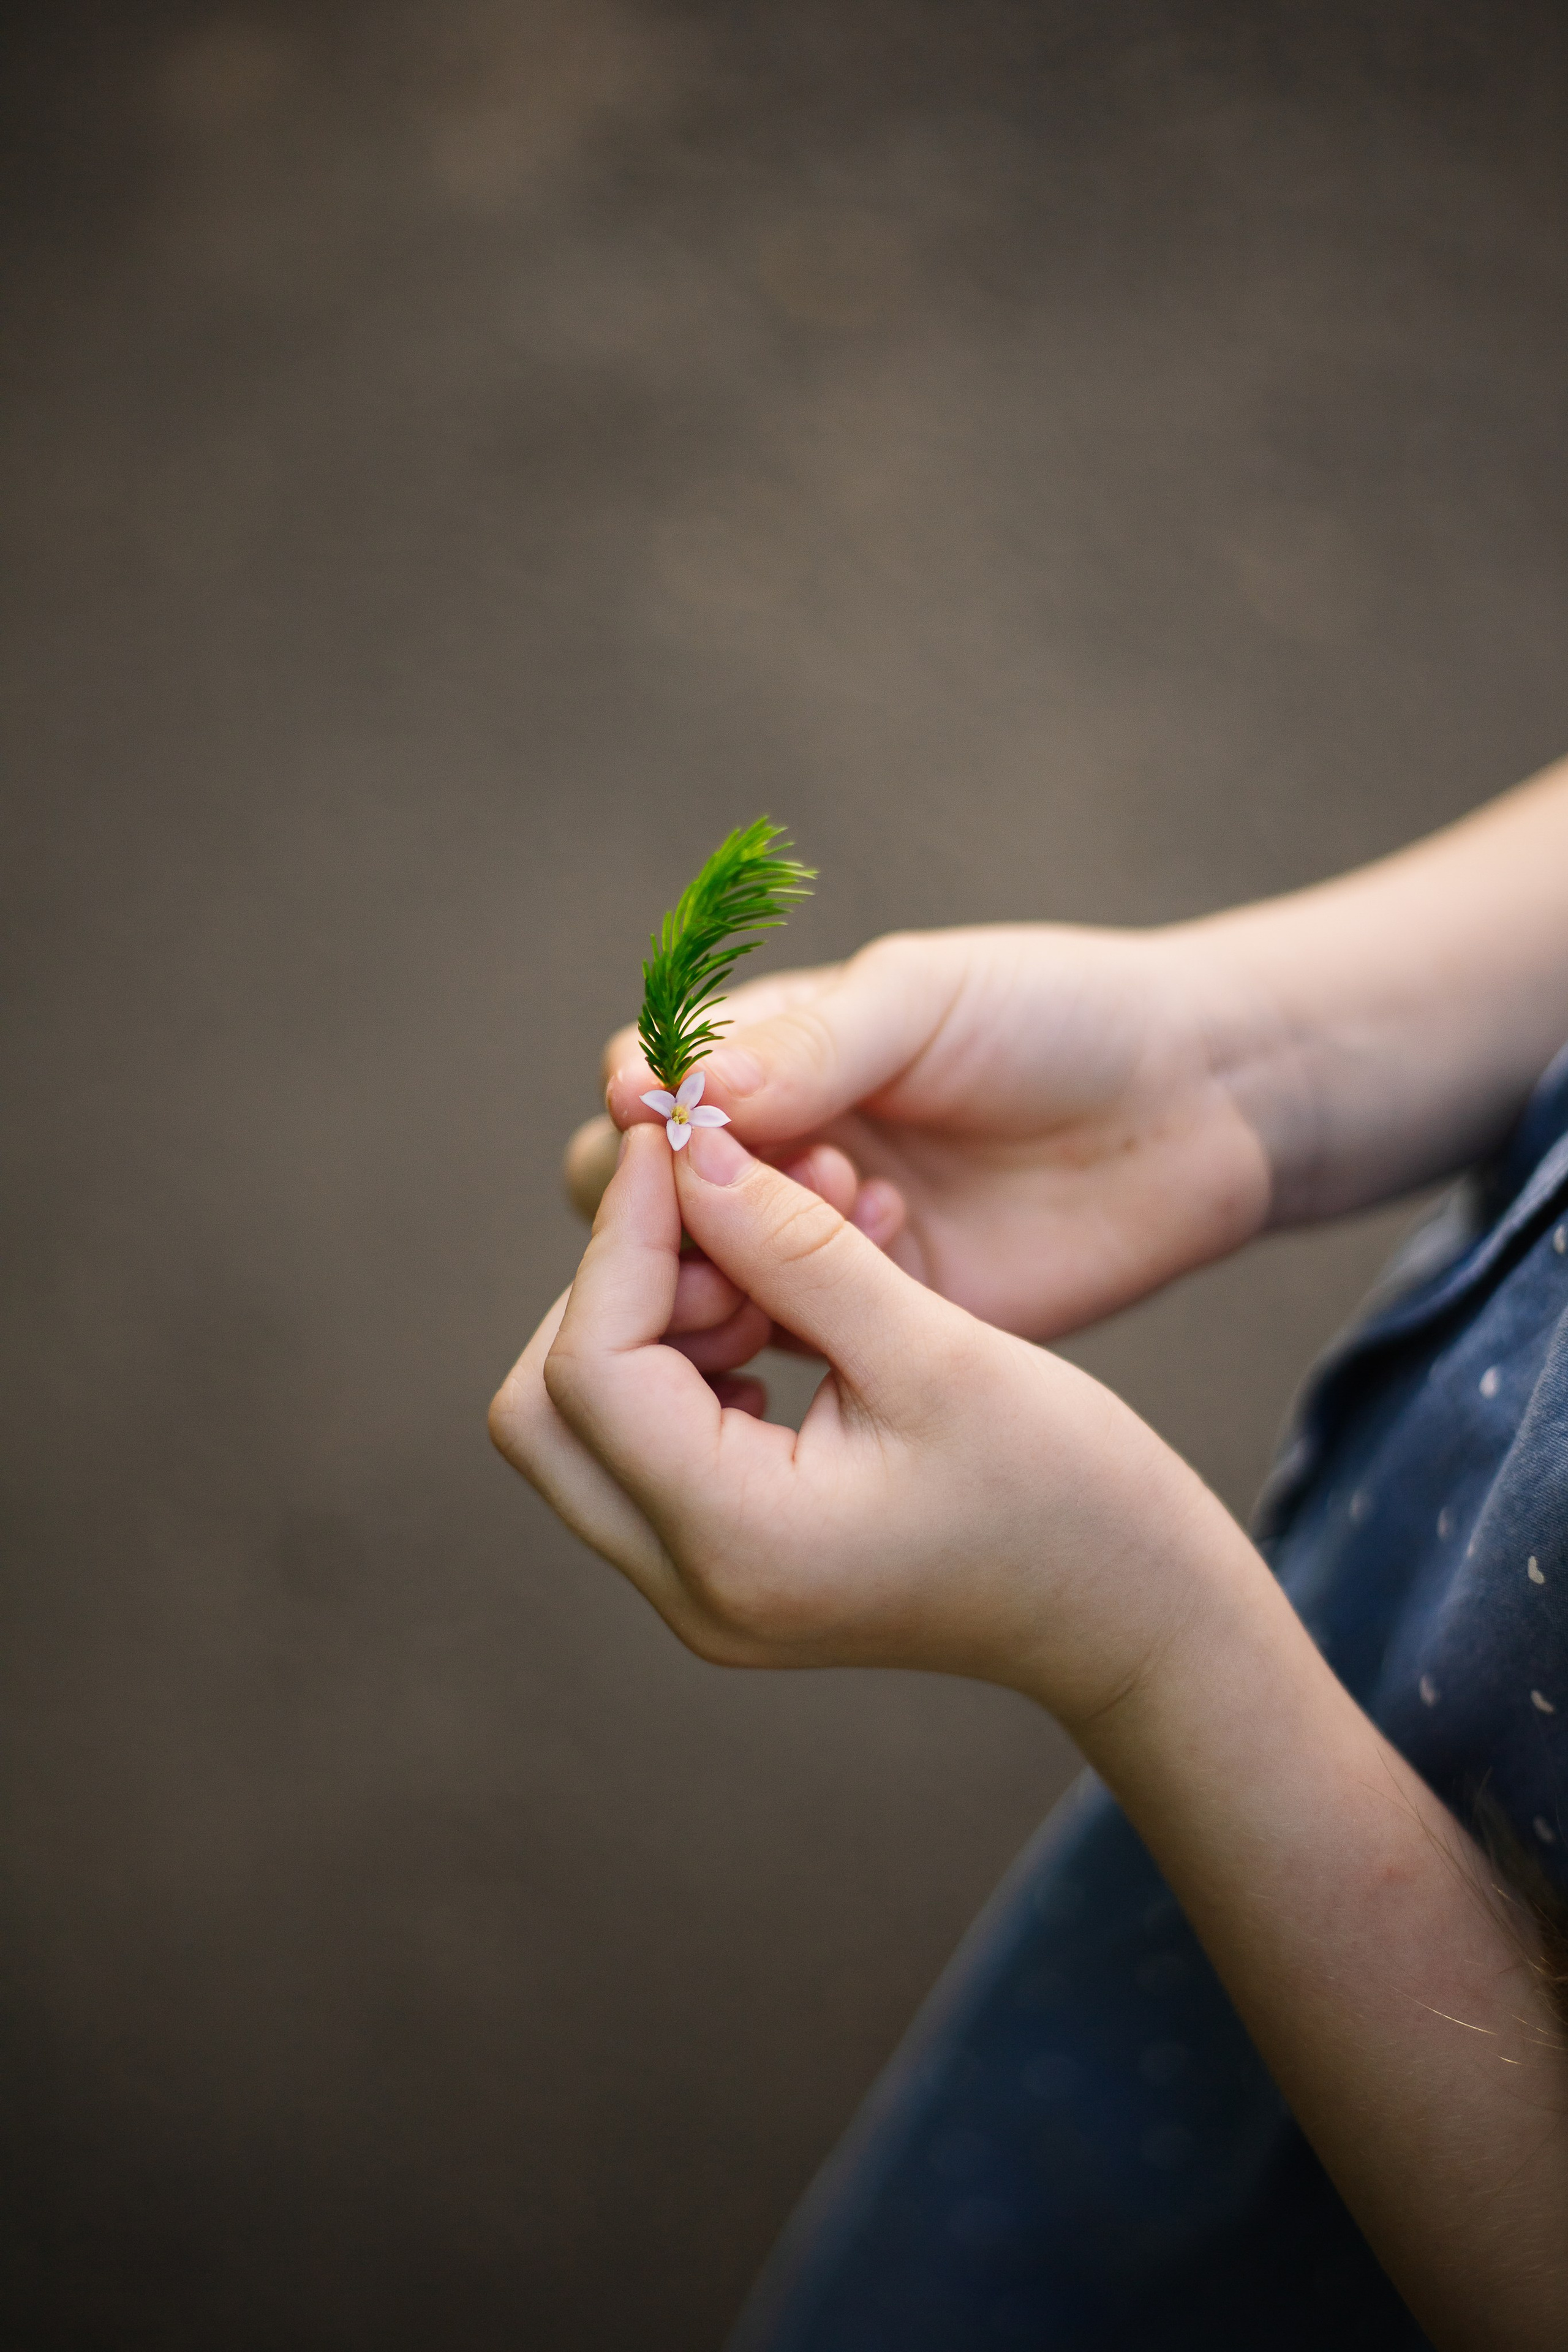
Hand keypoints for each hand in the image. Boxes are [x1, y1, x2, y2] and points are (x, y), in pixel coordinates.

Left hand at [496, 1119, 1232, 1723]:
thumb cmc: (1071, 1493)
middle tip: (720, 1214)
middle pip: (545, 1409)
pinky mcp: (726, 1571)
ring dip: (644, 1321)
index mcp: (740, 1545)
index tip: (681, 1137)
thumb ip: (794, 1249)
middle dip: (612, 1287)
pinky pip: (638, 1449)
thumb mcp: (938, 1350)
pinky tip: (772, 1320)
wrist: (1132, 1619)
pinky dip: (676, 1365)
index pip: (590, 1367)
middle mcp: (693, 1591)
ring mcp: (701, 1592)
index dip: (622, 1233)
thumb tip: (686, 1150)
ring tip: (764, 1264)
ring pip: (581, 1426)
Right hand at [566, 926, 1272, 1343]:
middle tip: (748, 1185)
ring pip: (703, 1282)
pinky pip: (791, 1339)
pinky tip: (880, 1265)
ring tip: (845, 1202)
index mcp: (768, 1055)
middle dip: (672, 1199)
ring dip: (740, 1255)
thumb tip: (688, 1095)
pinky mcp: (877, 1324)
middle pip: (639, 1198)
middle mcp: (772, 1155)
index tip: (656, 1111)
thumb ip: (812, 1045)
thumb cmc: (1058, 1016)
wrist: (1194, 1106)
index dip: (639, 1102)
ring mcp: (817, 1246)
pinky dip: (805, 1313)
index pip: (644, 1085)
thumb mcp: (926, 998)